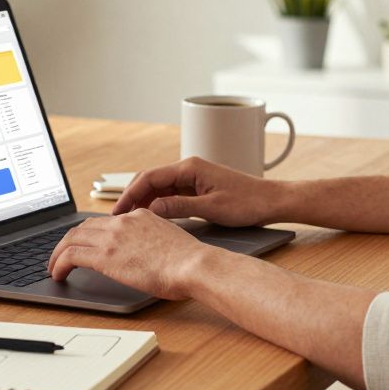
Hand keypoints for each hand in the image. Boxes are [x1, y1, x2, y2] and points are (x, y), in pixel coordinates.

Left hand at [47, 209, 212, 298]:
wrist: (193, 264)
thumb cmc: (189, 261)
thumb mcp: (169, 242)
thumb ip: (152, 242)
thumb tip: (146, 256)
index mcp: (139, 216)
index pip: (105, 221)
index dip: (89, 233)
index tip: (84, 243)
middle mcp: (123, 221)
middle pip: (83, 226)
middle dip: (68, 241)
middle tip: (62, 255)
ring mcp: (112, 237)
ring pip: (71, 238)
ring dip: (58, 253)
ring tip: (54, 267)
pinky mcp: (105, 255)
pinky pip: (71, 255)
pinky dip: (59, 263)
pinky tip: (58, 274)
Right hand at [112, 156, 285, 226]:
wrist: (271, 201)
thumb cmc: (247, 203)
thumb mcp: (212, 208)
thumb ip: (180, 207)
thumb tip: (152, 209)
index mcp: (190, 168)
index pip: (150, 177)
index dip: (130, 194)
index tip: (118, 211)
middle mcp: (189, 168)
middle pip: (150, 180)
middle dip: (131, 197)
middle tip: (117, 218)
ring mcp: (192, 178)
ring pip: (158, 187)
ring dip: (143, 202)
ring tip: (129, 221)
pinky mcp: (197, 187)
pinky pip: (170, 194)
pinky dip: (157, 205)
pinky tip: (150, 218)